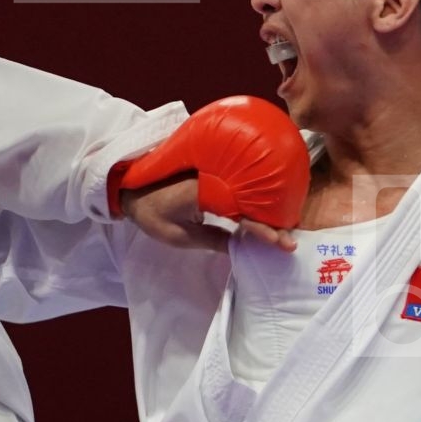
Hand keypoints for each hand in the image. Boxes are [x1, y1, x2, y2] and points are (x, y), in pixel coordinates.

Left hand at [121, 178, 295, 252]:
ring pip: (249, 192)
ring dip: (267, 210)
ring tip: (284, 230)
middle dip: (273, 220)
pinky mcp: (214, 173)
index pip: (242, 210)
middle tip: (290, 241)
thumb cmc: (151, 212)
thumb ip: (211, 240)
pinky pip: (240, 187)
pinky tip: (267, 214)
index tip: (282, 243)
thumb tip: (241, 249)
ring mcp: (216, 172)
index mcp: (204, 190)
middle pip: (252, 198)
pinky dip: (254, 201)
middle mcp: (214, 176)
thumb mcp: (178, 235)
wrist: (131, 187)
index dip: (263, 228)